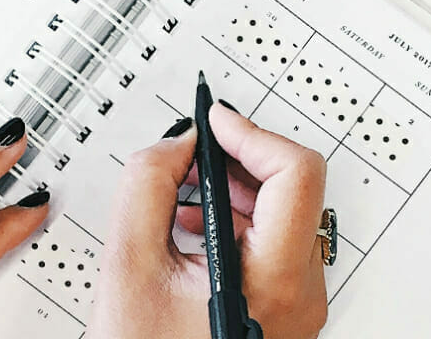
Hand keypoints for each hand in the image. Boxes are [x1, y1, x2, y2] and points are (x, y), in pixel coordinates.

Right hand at [88, 104, 329, 337]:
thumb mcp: (128, 266)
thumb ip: (148, 185)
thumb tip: (178, 144)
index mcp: (276, 280)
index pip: (296, 173)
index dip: (251, 133)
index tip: (215, 121)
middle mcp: (302, 294)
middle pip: (294, 190)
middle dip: (238, 161)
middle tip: (191, 155)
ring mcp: (299, 305)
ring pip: (285, 216)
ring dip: (235, 192)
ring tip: (181, 198)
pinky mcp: (286, 309)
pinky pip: (275, 245)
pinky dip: (236, 223)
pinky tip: (193, 231)